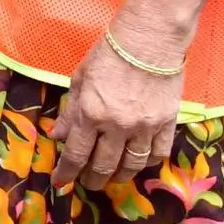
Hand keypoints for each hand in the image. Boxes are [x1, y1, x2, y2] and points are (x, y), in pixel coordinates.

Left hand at [57, 18, 188, 187]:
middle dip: (92, 179)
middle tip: (87, 183)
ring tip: (112, 178)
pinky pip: (158, 153)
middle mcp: (118, 125)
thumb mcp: (79, 80)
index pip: (76, 153)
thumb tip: (56, 136)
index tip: (60, 182)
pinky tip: (139, 163)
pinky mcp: (167, 123)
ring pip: (132, 165)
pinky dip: (148, 163)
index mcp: (91, 114)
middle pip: (104, 165)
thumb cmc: (109, 55)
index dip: (67, 172)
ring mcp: (145, 126)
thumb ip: (69, 111)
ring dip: (120, 176)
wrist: (150, 40)